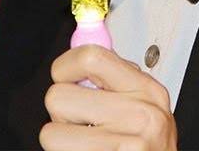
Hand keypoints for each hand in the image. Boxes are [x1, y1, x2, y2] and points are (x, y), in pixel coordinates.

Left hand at [41, 45, 177, 150]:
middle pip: (59, 96)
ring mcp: (129, 146)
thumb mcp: (143, 108)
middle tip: (82, 126)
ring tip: (85, 147)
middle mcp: (143, 115)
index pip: (91, 56)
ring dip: (60, 143)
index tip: (64, 78)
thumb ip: (112, 83)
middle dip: (61, 115)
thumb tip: (73, 62)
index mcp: (148, 90)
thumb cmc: (146, 150)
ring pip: (50, 133)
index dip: (65, 66)